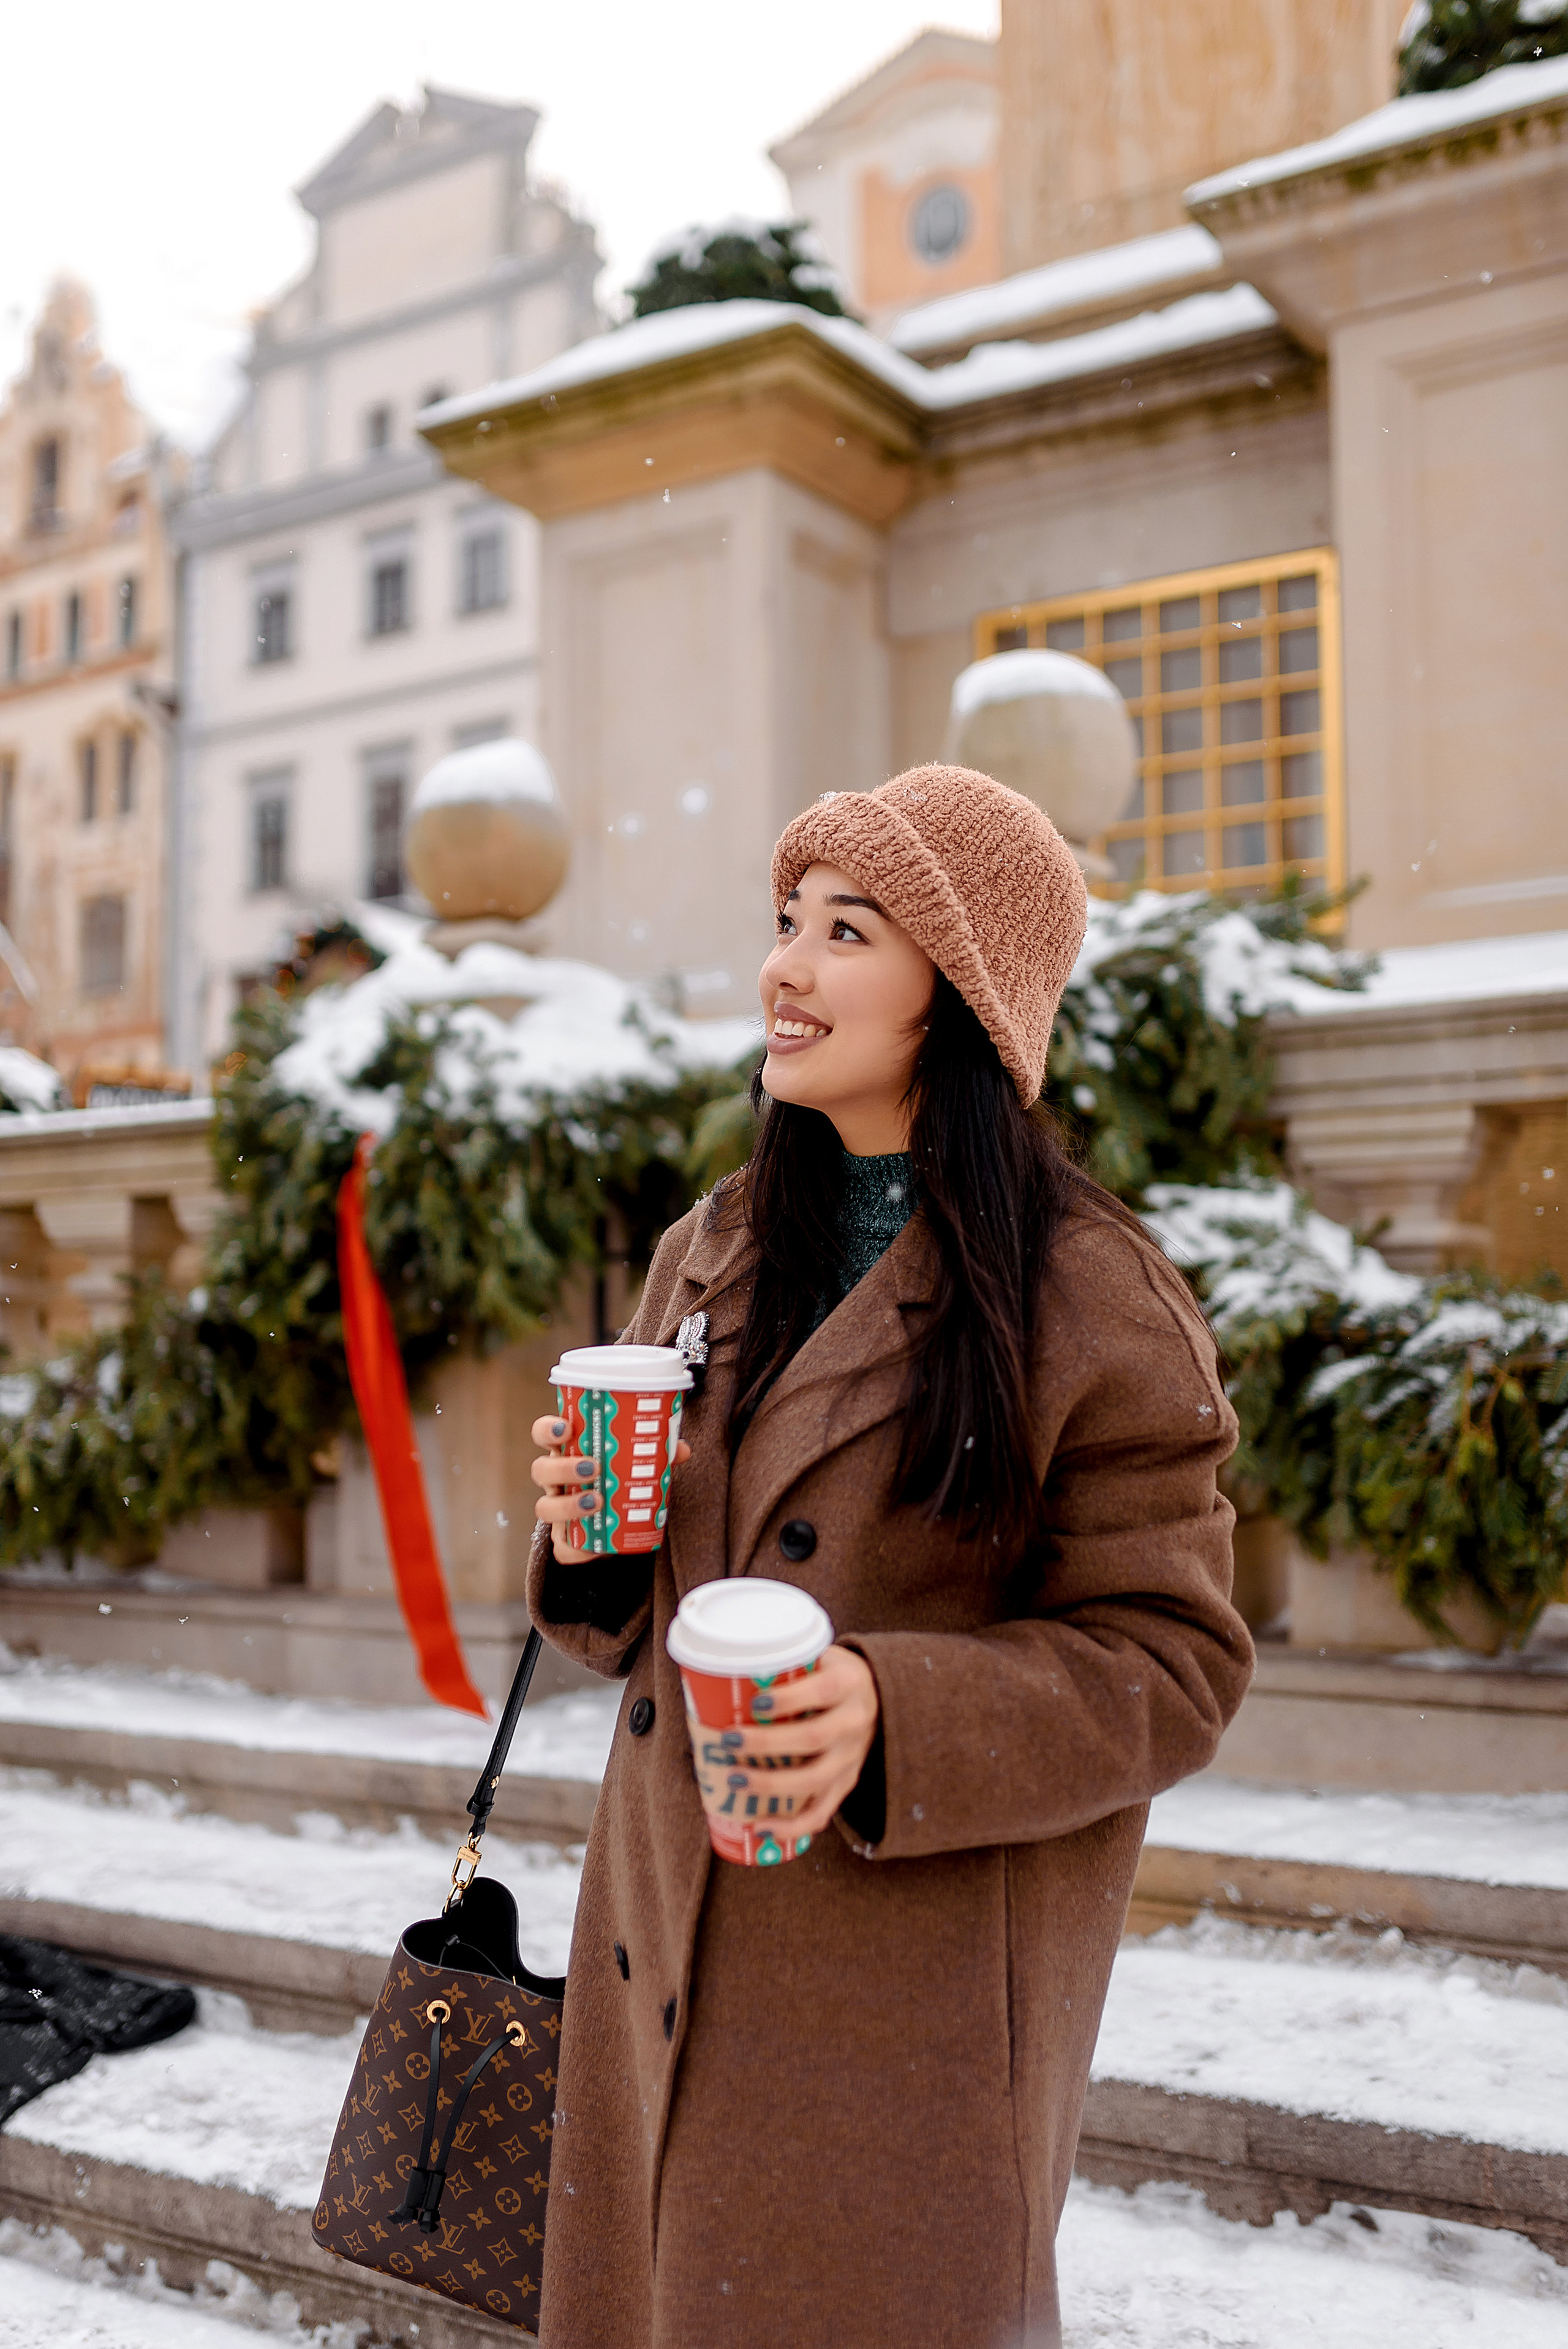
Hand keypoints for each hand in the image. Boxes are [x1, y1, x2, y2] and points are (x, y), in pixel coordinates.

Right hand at [530, 1413, 690, 1564]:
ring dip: (567, 1505)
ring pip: (544, 1508)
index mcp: (569, 1452)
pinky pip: (561, 1548)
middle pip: (541, 1469)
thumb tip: (680, 1449)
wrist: (622, 1525)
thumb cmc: (624, 1480)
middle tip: (592, 1468)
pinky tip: (594, 1548)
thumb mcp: (640, 1463)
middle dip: (562, 1467)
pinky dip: (576, 1550)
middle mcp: (557, 1480)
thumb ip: (657, 1453)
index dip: (548, 1429)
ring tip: (597, 1501)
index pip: (545, 1434)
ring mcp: (558, 1510)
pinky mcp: (566, 1540)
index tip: (566, 1428)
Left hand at [721, 1644, 879, 1838]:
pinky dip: (793, 1825)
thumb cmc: (829, 1673)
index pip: (822, 1691)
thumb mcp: (818, 1657)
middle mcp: (854, 1721)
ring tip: (734, 1780)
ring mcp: (852, 1757)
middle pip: (813, 1738)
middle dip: (767, 1743)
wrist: (875, 1695)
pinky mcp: (846, 1782)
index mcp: (848, 1683)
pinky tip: (762, 1827)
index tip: (753, 1704)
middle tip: (729, 1740)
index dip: (788, 1700)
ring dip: (771, 1784)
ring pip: (815, 1779)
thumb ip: (785, 1665)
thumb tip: (725, 1676)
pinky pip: (822, 1811)